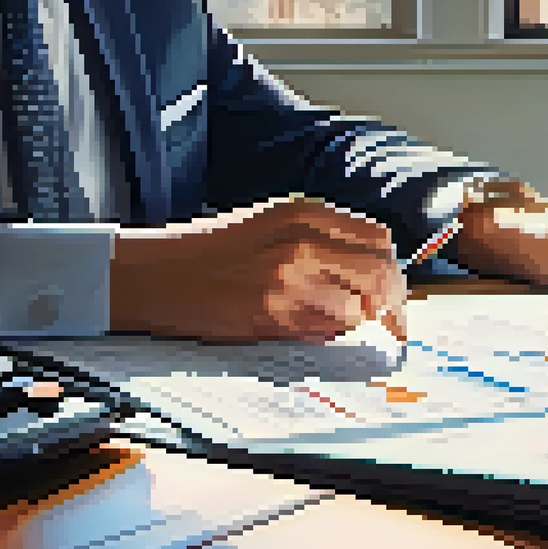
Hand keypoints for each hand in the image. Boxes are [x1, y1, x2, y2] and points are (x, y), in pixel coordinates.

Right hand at [109, 196, 407, 342]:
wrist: (155, 275)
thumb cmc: (208, 254)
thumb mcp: (267, 225)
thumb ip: (317, 239)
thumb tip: (368, 273)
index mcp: (303, 212)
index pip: (378, 240)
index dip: (392, 272)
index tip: (392, 296)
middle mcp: (302, 238)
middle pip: (381, 273)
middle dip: (389, 304)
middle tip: (384, 324)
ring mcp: (289, 275)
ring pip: (358, 307)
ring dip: (353, 322)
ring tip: (323, 323)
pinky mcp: (272, 310)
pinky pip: (325, 330)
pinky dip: (324, 336)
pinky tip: (299, 330)